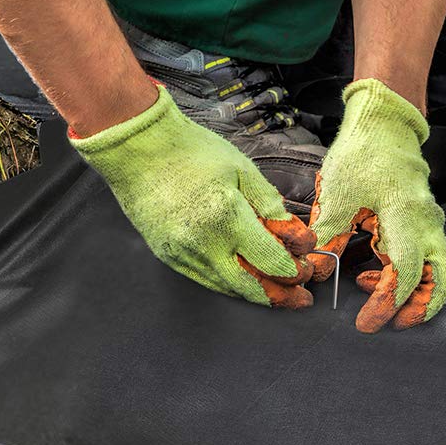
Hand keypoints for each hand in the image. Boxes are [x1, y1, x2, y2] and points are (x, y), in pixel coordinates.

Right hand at [70, 89, 315, 305]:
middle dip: (285, 296)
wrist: (138, 147)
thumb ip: (272, 207)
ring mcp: (184, 254)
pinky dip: (234, 285)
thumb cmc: (192, 152)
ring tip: (281, 292)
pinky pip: (209, 282)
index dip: (297, 267)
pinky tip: (249, 280)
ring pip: (232, 290)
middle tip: (303, 296)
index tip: (307, 260)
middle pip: (255, 289)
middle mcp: (205, 243)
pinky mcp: (170, 257)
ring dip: (260, 295)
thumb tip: (298, 238)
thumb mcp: (243, 170)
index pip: (273, 262)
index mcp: (228, 218)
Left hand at [310, 79, 445, 332]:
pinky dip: (411, 278)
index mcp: (406, 217)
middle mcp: (427, 225)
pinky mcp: (426, 225)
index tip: (366, 322)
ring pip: (441, 275)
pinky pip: (430, 261)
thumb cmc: (362, 153)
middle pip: (441, 282)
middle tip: (392, 325)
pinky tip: (377, 275)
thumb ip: (328, 234)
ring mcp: (431, 225)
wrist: (384, 124)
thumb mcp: (337, 192)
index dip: (386, 304)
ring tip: (383, 304)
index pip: (405, 275)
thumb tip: (318, 270)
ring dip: (418, 297)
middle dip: (419, 310)